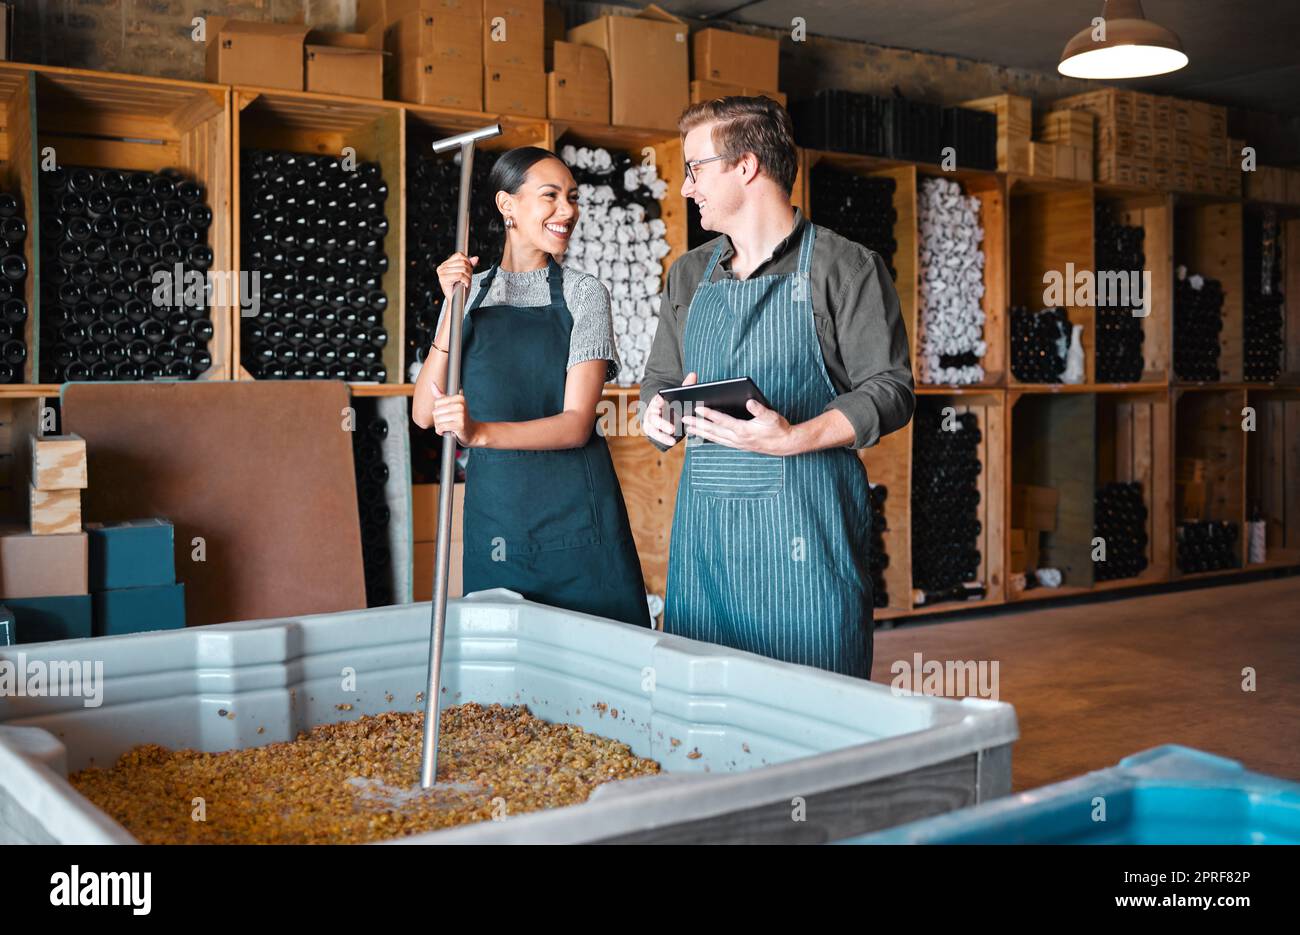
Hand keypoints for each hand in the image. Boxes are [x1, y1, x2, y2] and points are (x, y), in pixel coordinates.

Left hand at [429, 383, 483, 446]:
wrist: (471, 431)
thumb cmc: (460, 418)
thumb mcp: (452, 405)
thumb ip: (441, 395)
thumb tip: (432, 384)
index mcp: (459, 398)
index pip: (437, 402)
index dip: (438, 410)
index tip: (445, 413)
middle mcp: (461, 405)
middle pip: (436, 412)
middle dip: (437, 419)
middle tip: (446, 421)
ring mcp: (461, 415)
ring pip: (438, 420)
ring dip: (439, 426)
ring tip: (446, 426)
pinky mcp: (460, 425)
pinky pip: (441, 427)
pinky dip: (440, 431)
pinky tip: (446, 431)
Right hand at [436, 252, 477, 302]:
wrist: (457, 302)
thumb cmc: (461, 289)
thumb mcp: (467, 274)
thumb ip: (470, 265)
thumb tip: (476, 258)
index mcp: (445, 264)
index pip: (459, 255)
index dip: (468, 262)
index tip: (468, 272)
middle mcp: (441, 267)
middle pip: (462, 262)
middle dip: (469, 271)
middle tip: (467, 279)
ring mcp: (441, 273)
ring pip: (462, 269)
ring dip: (468, 277)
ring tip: (465, 283)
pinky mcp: (443, 279)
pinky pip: (460, 275)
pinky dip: (466, 280)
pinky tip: (464, 285)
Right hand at [643, 372, 696, 447]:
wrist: (660, 411)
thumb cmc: (671, 402)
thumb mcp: (678, 395)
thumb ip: (685, 386)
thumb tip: (693, 374)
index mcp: (657, 401)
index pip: (656, 400)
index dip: (657, 401)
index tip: (661, 400)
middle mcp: (651, 412)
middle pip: (654, 418)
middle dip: (663, 423)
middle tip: (673, 429)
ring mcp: (649, 422)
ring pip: (653, 429)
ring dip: (662, 435)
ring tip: (672, 440)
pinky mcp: (651, 431)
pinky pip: (656, 436)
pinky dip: (663, 439)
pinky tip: (672, 442)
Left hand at [682, 396, 796, 455]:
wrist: (785, 444)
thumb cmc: (778, 429)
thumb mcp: (772, 416)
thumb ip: (759, 409)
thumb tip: (749, 401)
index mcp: (743, 430)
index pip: (722, 420)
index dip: (709, 414)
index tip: (698, 408)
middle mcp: (737, 438)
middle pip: (713, 431)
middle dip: (697, 424)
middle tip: (684, 419)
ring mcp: (736, 443)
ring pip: (714, 437)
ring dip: (700, 432)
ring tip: (688, 428)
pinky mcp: (738, 445)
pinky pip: (719, 441)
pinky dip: (709, 438)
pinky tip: (703, 435)